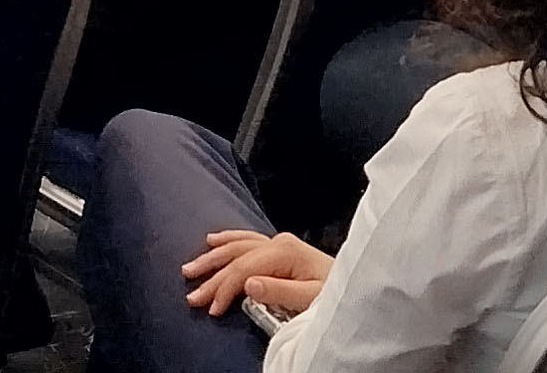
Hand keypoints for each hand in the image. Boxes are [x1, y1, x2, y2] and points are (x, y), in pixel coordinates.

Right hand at [182, 231, 328, 317]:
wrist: (356, 285)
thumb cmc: (335, 294)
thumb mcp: (311, 298)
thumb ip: (280, 291)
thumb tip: (249, 284)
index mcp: (285, 252)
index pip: (244, 269)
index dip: (224, 287)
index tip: (211, 307)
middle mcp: (279, 244)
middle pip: (236, 257)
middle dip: (212, 275)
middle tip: (191, 295)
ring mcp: (279, 244)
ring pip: (237, 246)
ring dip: (212, 257)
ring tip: (190, 268)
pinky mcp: (280, 249)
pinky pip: (246, 240)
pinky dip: (228, 240)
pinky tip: (213, 240)